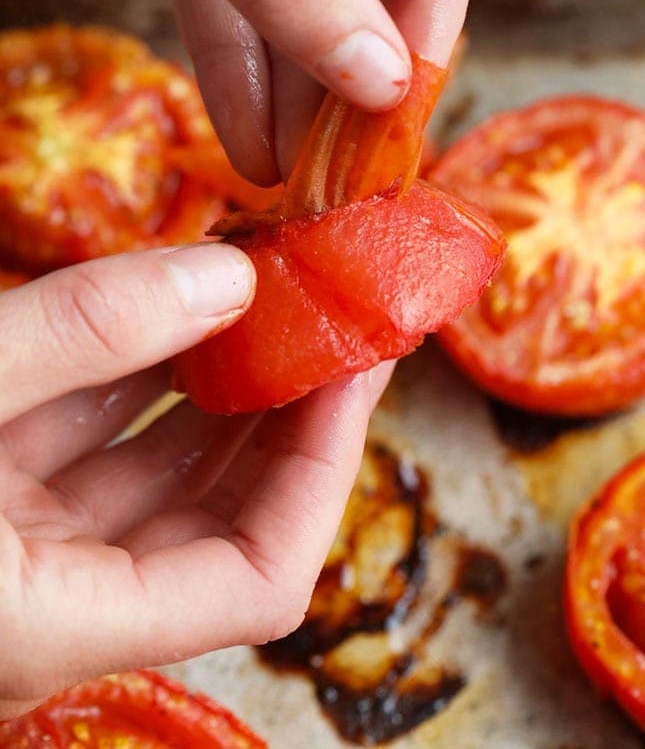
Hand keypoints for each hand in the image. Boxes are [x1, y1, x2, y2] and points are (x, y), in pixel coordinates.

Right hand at [0, 244, 391, 716]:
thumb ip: (80, 334)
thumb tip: (230, 276)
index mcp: (55, 625)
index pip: (258, 579)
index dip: (323, 468)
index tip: (354, 364)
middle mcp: (57, 606)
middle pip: (221, 521)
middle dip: (281, 411)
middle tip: (328, 315)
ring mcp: (23, 555)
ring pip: (154, 477)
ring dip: (212, 386)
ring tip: (261, 298)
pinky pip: (87, 448)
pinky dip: (131, 378)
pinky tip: (167, 311)